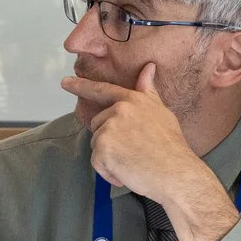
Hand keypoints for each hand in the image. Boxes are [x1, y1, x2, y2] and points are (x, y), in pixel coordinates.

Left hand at [61, 63, 239, 240]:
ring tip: (134, 162)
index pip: (102, 90)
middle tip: (134, 151)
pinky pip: (97, 163)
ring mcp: (109, 129)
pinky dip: (109, 172)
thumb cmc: (171, 145)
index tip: (65, 82)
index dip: (81, 85)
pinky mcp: (103, 148)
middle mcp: (118, 111)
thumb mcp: (161, 112)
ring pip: (97, 145)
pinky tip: (127, 173)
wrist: (175, 171)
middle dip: (110, 140)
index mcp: (132, 100)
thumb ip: (147, 91)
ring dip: (110, 157)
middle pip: (98, 125)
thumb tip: (148, 67)